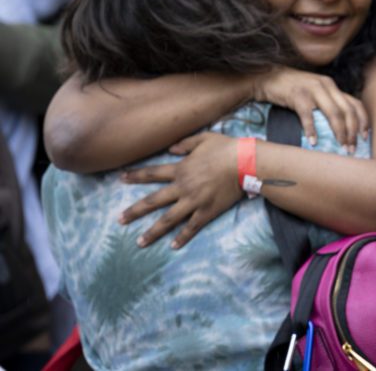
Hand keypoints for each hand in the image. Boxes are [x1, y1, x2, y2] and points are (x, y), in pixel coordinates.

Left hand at [119, 131, 241, 248]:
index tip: (121, 178)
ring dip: (153, 231)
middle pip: (153, 201)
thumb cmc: (227, 148)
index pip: (152, 173)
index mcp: (181, 169)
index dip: (135, 176)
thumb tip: (171, 150)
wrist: (246, 163)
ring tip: (139, 242)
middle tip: (120, 220)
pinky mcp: (207, 211)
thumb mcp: (204, 138)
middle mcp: (183, 187)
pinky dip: (182, 237)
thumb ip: (185, 144)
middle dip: (135, 211)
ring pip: (168, 219)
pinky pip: (192, 227)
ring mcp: (194, 201)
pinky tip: (173, 246)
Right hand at [251, 66, 367, 148]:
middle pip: (347, 111)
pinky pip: (308, 115)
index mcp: (333, 87)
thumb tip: (340, 130)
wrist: (269, 77)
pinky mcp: (298, 95)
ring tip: (340, 147)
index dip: (363, 121)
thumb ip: (327, 104)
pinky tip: (313, 142)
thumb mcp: (315, 93)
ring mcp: (313, 89)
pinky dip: (312, 130)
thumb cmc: (293, 90)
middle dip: (352, 132)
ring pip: (334, 113)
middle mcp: (327, 86)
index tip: (365, 138)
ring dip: (339, 132)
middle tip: (351, 149)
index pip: (355, 104)